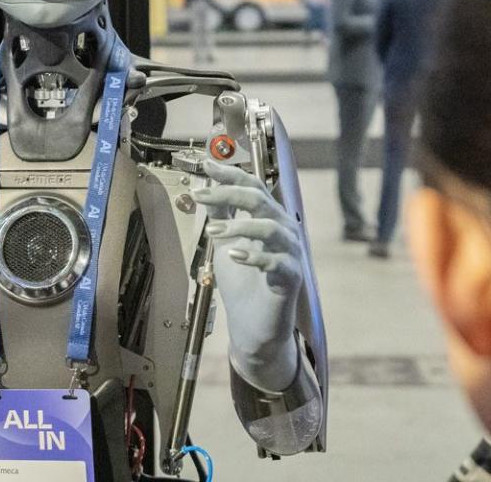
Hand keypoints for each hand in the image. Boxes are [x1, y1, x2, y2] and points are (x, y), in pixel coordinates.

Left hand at [192, 160, 302, 391]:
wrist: (252, 325)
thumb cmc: (241, 283)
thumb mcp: (224, 243)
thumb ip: (220, 215)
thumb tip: (204, 188)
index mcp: (267, 217)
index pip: (252, 185)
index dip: (229, 173)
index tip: (206, 165)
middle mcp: (282, 229)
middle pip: (259, 199)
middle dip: (228, 193)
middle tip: (200, 195)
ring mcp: (290, 253)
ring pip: (270, 227)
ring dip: (238, 224)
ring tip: (212, 231)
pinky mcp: (291, 277)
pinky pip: (277, 261)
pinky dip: (255, 256)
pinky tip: (234, 256)